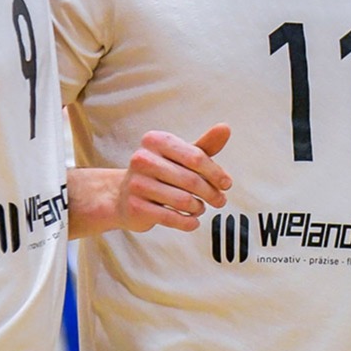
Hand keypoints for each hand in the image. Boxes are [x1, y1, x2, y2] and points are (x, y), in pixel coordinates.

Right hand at [116, 124, 233, 233]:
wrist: (123, 196)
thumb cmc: (159, 172)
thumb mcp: (181, 156)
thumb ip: (205, 145)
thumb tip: (225, 128)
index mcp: (156, 140)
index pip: (196, 157)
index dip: (216, 173)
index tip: (227, 184)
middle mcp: (143, 159)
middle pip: (191, 180)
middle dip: (211, 193)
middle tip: (220, 201)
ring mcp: (136, 183)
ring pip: (183, 200)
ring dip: (198, 207)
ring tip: (200, 208)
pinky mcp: (135, 207)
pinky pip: (170, 217)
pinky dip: (187, 222)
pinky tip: (193, 221)